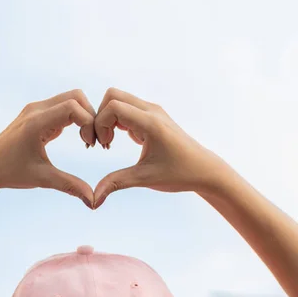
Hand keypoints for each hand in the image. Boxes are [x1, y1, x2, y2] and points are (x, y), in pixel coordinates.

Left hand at [0, 90, 95, 207]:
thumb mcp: (42, 179)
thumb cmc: (11, 172)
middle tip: (93, 142)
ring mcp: (36, 109)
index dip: (89, 123)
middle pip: (75, 97)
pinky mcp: (37, 114)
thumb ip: (70, 186)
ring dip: (84, 117)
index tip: (90, 145)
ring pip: (71, 99)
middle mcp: (36, 110)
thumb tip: (93, 201)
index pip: (73, 107)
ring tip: (87, 142)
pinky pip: (64, 107)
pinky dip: (76, 119)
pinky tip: (79, 139)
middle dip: (91, 116)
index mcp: (36, 122)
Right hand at [93, 88, 222, 207]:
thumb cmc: (179, 174)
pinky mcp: (152, 117)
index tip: (102, 146)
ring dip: (108, 119)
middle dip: (100, 117)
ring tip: (108, 144)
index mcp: (151, 123)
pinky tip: (117, 142)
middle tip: (102, 143)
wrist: (204, 170)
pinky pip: (126, 109)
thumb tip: (94, 200)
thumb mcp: (145, 179)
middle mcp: (152, 111)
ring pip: (119, 101)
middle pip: (113, 96)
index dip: (99, 124)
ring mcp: (153, 112)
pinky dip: (116, 122)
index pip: (113, 106)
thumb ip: (116, 183)